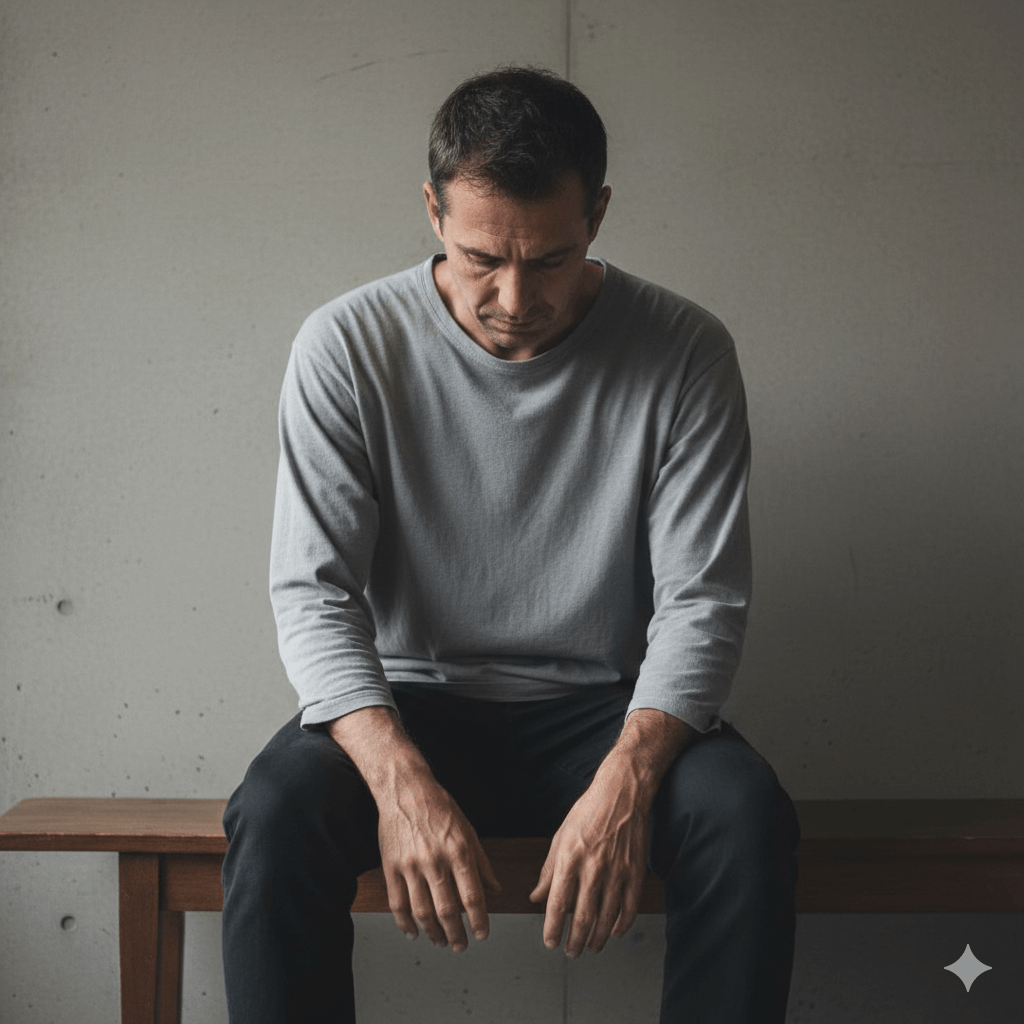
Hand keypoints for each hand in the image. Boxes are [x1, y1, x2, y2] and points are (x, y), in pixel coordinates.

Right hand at [327, 705, 501, 952]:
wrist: (406, 790)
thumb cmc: (440, 808)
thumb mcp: (469, 831)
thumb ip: (482, 864)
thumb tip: (496, 891)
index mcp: (459, 851)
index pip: (473, 896)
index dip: (480, 920)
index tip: (483, 934)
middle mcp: (436, 860)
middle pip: (448, 910)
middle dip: (457, 934)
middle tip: (461, 945)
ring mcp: (411, 865)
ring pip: (423, 912)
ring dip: (433, 933)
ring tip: (441, 942)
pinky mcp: (391, 867)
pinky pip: (397, 904)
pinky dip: (405, 924)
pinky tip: (414, 932)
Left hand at [528, 770, 649, 956]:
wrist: (622, 793)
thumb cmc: (588, 812)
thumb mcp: (561, 836)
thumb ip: (548, 870)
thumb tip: (536, 896)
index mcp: (569, 857)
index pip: (558, 903)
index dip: (552, 928)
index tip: (550, 942)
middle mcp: (593, 866)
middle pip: (583, 916)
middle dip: (574, 940)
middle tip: (571, 952)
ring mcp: (617, 870)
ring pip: (607, 917)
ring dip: (597, 937)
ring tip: (590, 946)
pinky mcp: (635, 871)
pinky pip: (629, 906)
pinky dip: (622, 924)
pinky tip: (615, 932)